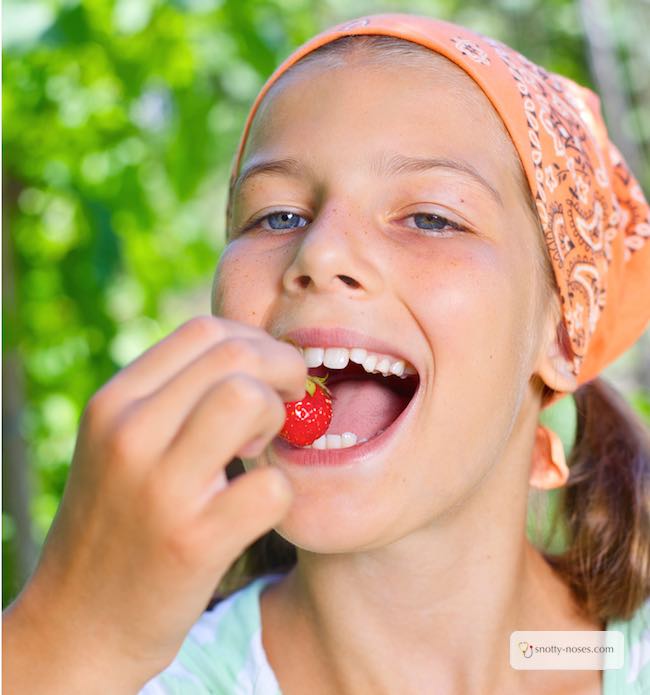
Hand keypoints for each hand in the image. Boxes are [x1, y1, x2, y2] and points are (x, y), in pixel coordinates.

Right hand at [3, 316, 305, 693]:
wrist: (80, 622)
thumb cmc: (119, 520)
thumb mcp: (123, 443)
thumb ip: (175, 395)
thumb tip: (253, 356)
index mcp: (114, 402)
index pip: (205, 330)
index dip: (258, 342)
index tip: (272, 372)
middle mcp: (129, 433)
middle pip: (236, 355)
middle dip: (284, 369)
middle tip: (289, 401)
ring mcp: (160, 487)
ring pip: (249, 399)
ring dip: (277, 418)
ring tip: (262, 448)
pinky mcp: (193, 542)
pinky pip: (271, 486)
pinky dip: (280, 492)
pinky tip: (256, 506)